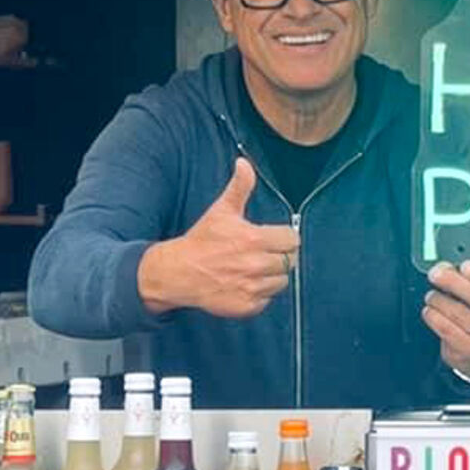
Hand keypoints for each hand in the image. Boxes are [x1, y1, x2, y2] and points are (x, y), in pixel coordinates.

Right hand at [139, 158, 299, 317]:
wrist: (178, 272)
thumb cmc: (202, 240)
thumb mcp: (221, 211)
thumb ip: (239, 187)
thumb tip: (244, 162)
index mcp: (254, 239)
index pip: (292, 239)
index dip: (284, 238)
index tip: (274, 238)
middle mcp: (255, 265)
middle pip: (290, 261)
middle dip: (279, 256)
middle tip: (261, 254)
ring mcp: (251, 287)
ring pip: (281, 282)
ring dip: (272, 276)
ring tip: (253, 269)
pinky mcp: (246, 306)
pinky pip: (267, 300)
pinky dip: (260, 294)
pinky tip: (245, 284)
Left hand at [423, 260, 469, 378]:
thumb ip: (467, 278)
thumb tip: (444, 269)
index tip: (464, 266)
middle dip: (454, 282)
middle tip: (436, 274)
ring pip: (459, 313)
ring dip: (439, 300)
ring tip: (432, 296)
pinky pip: (447, 328)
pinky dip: (434, 316)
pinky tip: (430, 311)